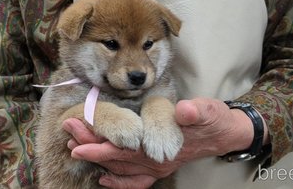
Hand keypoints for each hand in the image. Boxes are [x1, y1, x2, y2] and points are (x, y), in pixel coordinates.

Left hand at [62, 98, 255, 188]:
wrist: (226, 134)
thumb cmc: (214, 120)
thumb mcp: (208, 111)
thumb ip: (196, 112)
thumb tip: (185, 110)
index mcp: (161, 148)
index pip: (123, 149)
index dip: (98, 144)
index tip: (75, 136)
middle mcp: (155, 162)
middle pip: (115, 158)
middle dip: (88, 146)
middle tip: (67, 131)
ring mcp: (157, 167)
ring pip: (120, 167)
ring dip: (96, 157)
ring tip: (74, 145)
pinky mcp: (159, 167)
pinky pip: (134, 181)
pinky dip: (117, 181)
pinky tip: (104, 178)